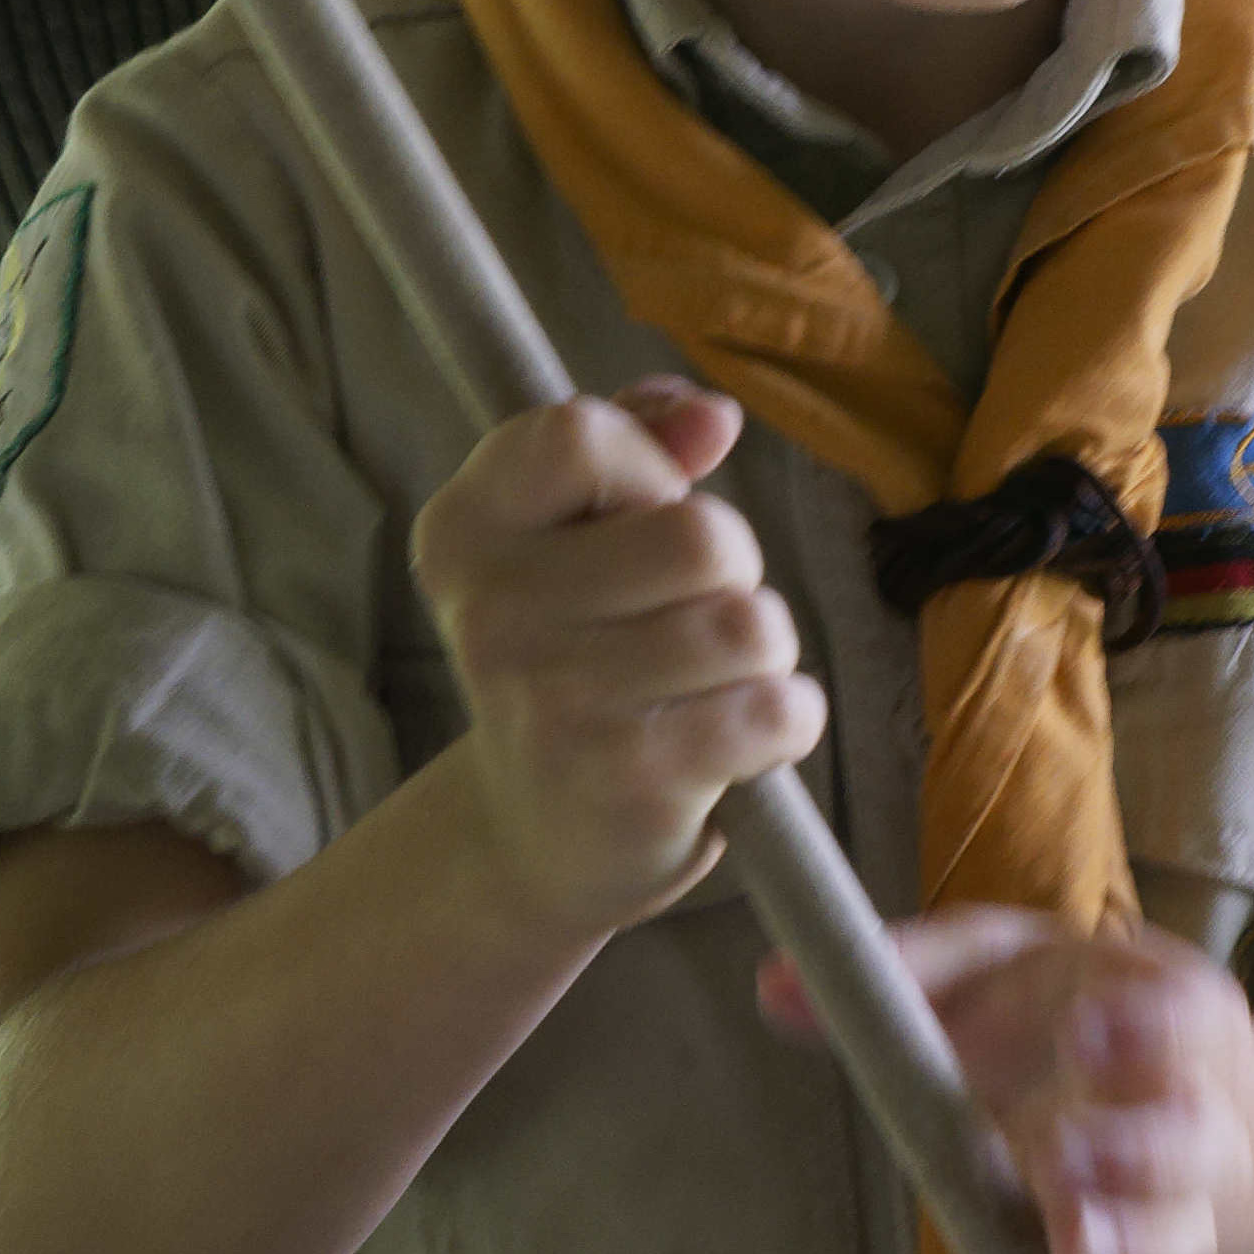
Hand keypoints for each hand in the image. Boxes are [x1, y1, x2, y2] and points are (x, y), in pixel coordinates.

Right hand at [412, 379, 824, 940]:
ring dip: (762, 653)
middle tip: (688, 621)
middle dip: (733, 574)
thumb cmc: (575, 656)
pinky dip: (787, 720)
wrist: (531, 835)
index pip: (580, 433)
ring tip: (711, 683)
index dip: (648, 466)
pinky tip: (739, 739)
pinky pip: (774, 708)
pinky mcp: (628, 776)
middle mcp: (492, 612)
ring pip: (749, 625)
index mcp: (466, 531)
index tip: (639, 518)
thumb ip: (638, 444)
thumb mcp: (574, 536)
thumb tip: (712, 417)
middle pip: (704, 536)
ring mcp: (557, 698)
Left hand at [770, 909, 1252, 1253]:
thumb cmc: (1047, 1002)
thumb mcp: (989, 964)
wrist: (1123, 1062)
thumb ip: (903, 969)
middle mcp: (1184, 1101)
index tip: (1081, 1036)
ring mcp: (1173, 1190)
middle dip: (1135, 1151)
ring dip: (1131, 1244)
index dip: (1148, 1027)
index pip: (1188, 1012)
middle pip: (1193, 1134)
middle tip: (1056, 1159)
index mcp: (1160, 1008)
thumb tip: (771, 986)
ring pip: (1181, 1223)